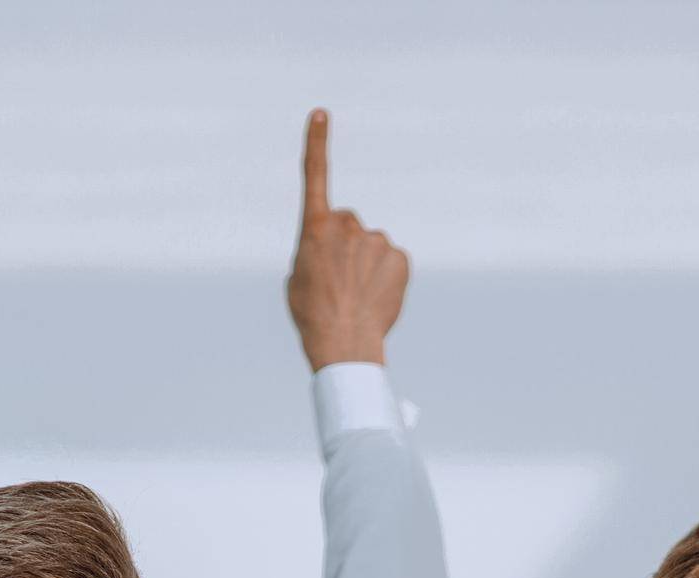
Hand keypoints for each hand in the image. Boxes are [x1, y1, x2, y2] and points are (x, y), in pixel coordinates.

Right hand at [286, 109, 409, 371]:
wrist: (344, 343)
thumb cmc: (312, 314)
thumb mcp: (299, 276)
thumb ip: (316, 250)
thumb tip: (339, 251)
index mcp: (314, 227)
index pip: (315, 175)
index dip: (317, 143)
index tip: (321, 113)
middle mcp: (347, 224)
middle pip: (348, 225)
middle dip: (345, 246)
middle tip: (337, 280)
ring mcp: (376, 239)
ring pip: (371, 246)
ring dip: (366, 265)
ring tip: (356, 295)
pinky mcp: (399, 257)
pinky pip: (391, 261)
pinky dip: (386, 277)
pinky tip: (375, 297)